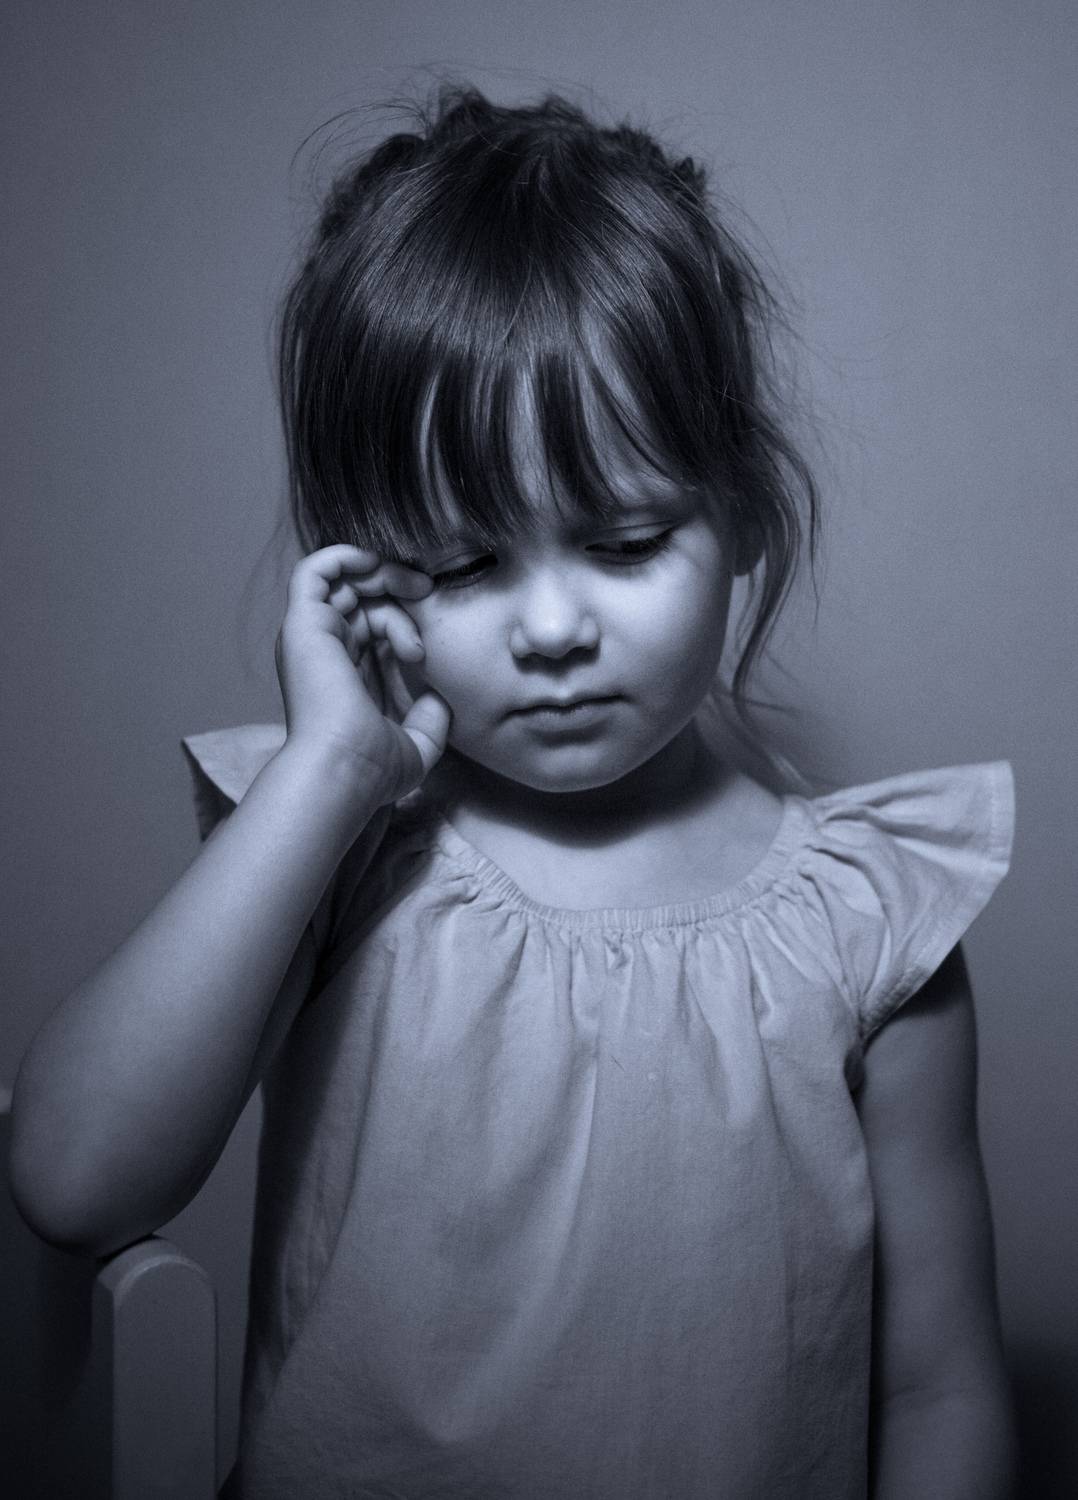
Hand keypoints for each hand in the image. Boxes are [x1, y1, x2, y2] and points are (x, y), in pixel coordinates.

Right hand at [274, 544, 450, 805]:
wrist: (346, 768)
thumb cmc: (373, 767)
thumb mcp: (416, 745)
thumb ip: (430, 720)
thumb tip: (441, 698)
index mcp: (340, 676)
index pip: (368, 628)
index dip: (400, 620)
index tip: (427, 646)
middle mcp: (320, 653)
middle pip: (357, 599)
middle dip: (396, 587)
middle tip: (429, 592)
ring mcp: (309, 637)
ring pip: (343, 581)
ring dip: (383, 574)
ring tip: (418, 589)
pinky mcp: (303, 623)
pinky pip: (315, 570)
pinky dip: (347, 557)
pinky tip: (379, 567)